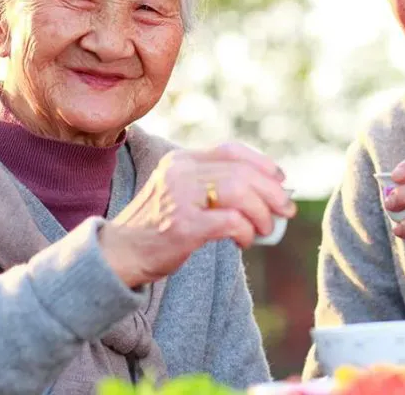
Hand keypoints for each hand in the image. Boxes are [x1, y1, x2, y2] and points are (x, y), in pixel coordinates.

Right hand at [99, 142, 295, 287]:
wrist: (117, 254)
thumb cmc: (155, 227)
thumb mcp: (179, 193)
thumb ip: (211, 186)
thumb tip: (266, 192)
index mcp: (181, 160)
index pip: (231, 150)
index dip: (262, 163)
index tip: (280, 179)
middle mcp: (180, 172)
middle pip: (242, 173)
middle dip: (272, 192)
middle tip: (286, 210)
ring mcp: (180, 197)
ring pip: (240, 193)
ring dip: (262, 213)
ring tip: (265, 229)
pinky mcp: (183, 226)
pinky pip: (231, 222)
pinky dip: (246, 231)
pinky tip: (244, 241)